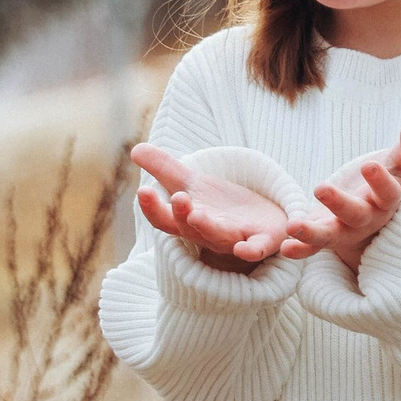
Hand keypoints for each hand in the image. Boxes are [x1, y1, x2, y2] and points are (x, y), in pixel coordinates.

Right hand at [132, 144, 292, 268]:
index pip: (165, 219)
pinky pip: (256, 250)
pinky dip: (250, 251)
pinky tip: (244, 250)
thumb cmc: (223, 207)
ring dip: (207, 229)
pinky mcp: (263, 241)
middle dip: (182, 215)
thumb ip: (166, 169)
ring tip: (197, 215)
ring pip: (218, 238)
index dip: (153, 208)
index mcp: (189, 220)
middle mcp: (209, 233)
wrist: (265, 221)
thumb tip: (135, 149)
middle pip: (190, 229)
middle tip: (178, 197)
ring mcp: (236, 239)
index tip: (143, 191)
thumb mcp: (194, 185)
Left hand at [274, 122, 400, 273]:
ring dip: (311, 234)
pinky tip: (285, 248)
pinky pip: (313, 247)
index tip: (369, 165)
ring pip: (330, 235)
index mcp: (387, 200)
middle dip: (339, 204)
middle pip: (356, 215)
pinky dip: (300, 249)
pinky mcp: (325, 235)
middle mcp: (367, 219)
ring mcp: (345, 230)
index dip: (381, 181)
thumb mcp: (399, 165)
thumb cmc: (388, 180)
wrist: (374, 209)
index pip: (388, 193)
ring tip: (292, 226)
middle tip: (320, 188)